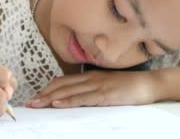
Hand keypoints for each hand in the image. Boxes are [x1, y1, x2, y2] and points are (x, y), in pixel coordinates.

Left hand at [26, 70, 160, 108]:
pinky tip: (58, 103)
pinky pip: (83, 98)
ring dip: (51, 98)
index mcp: (91, 76)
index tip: (35, 96)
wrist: (150, 84)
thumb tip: (76, 95)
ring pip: (69, 91)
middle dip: (44, 94)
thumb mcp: (107, 84)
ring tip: (37, 104)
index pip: (64, 80)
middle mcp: (91, 78)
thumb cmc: (129, 86)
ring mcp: (98, 86)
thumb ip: (92, 88)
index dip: (48, 88)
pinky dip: (69, 100)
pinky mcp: (105, 95)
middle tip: (29, 103)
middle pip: (62, 85)